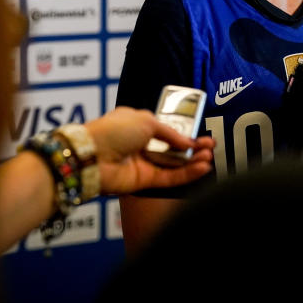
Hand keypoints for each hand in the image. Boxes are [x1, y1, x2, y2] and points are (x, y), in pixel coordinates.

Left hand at [82, 107, 214, 194]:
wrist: (92, 156)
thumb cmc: (112, 131)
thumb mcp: (146, 120)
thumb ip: (170, 132)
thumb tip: (187, 142)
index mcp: (138, 125)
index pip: (167, 131)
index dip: (184, 134)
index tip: (200, 136)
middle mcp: (140, 145)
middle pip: (173, 149)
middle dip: (192, 148)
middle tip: (210, 146)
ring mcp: (142, 164)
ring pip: (173, 165)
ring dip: (193, 162)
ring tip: (209, 157)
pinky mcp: (143, 182)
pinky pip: (170, 178)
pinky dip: (187, 174)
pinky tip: (202, 168)